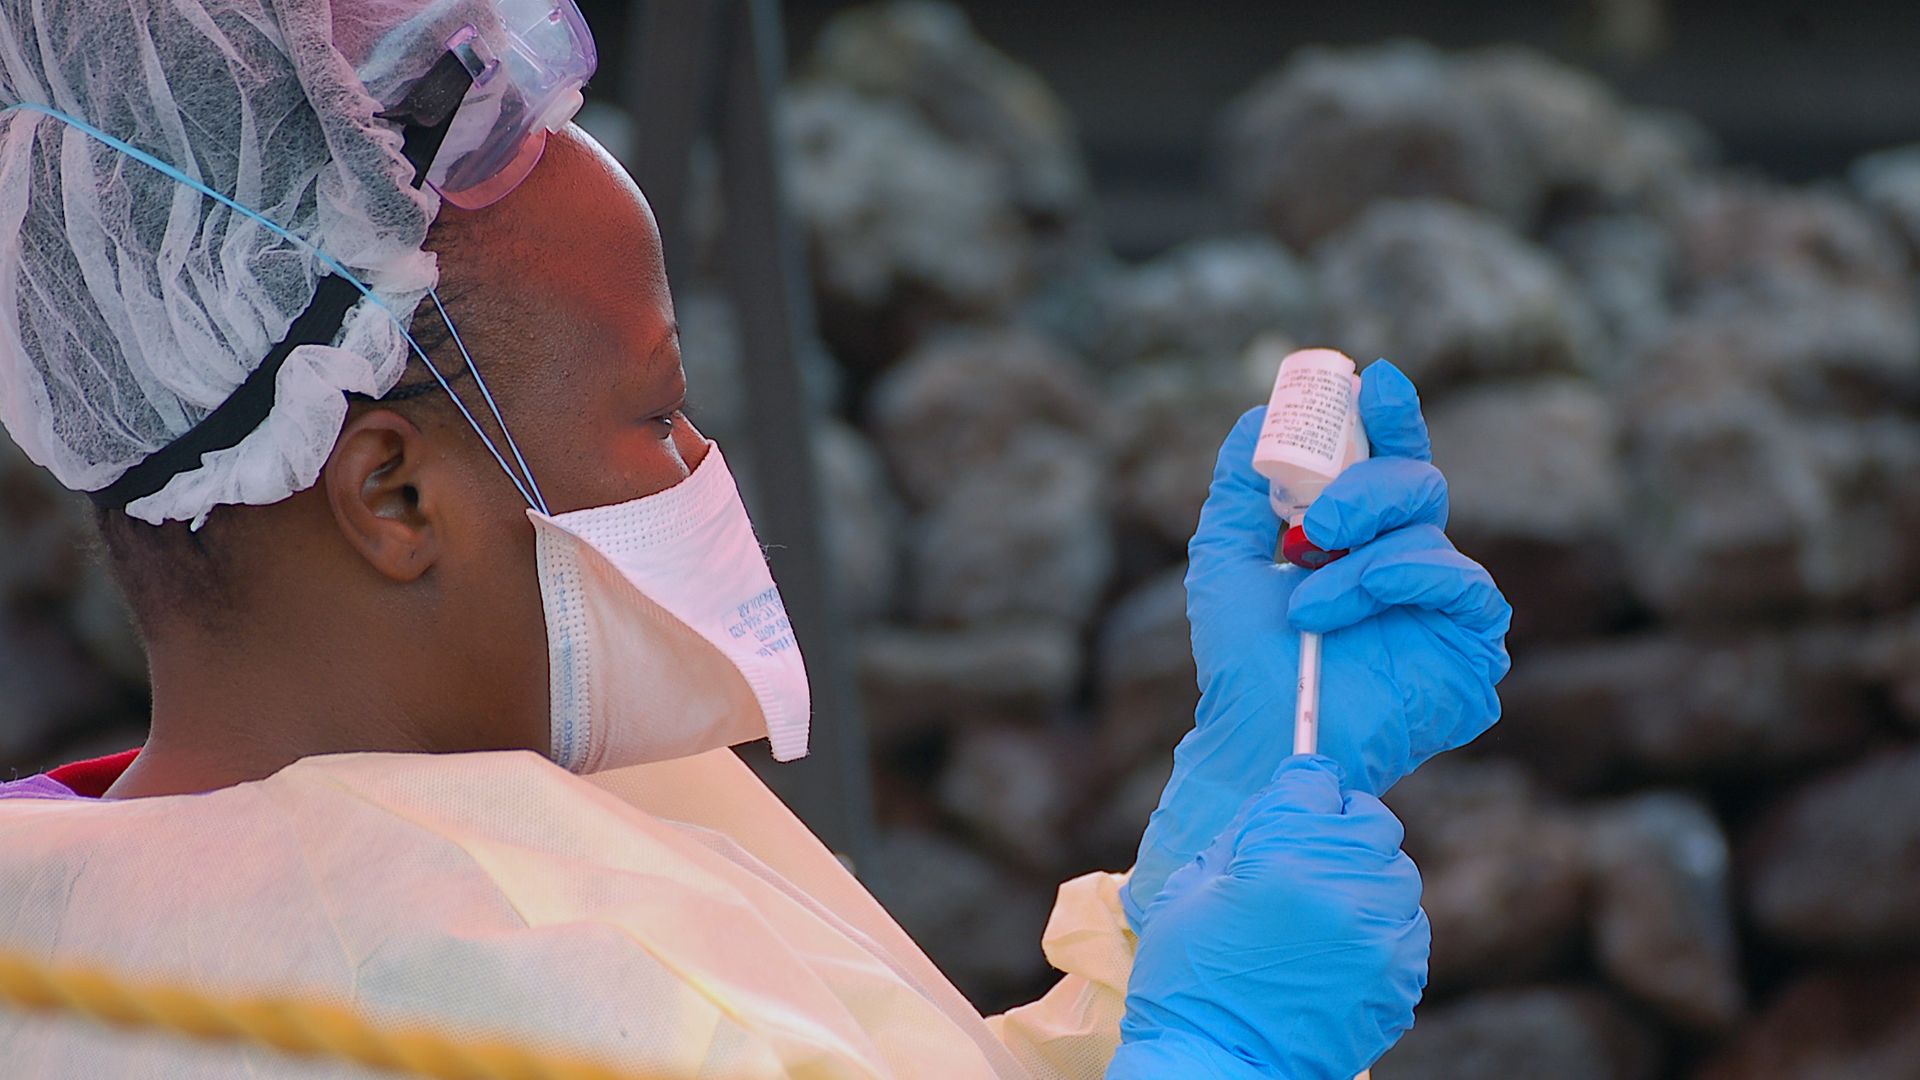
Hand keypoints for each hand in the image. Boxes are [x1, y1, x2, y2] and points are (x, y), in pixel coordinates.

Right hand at [1108, 756, 1429, 1079]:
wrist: (1214, 1064)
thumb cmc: (1188, 978)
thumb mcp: (1192, 889)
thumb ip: (1243, 836)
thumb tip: (1279, 805)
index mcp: (1282, 856)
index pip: (1314, 783)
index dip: (1302, 787)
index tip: (1298, 797)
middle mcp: (1343, 889)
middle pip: (1372, 823)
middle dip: (1342, 827)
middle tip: (1314, 850)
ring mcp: (1378, 938)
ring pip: (1398, 877)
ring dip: (1367, 879)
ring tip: (1328, 907)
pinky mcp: (1399, 982)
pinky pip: (1407, 931)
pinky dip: (1381, 929)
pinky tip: (1342, 948)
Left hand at [1123, 360, 1509, 924]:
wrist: (1259, 738)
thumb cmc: (1243, 660)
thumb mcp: (1226, 560)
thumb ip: (1238, 489)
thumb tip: (1257, 416)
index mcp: (1361, 537)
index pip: (1388, 460)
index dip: (1389, 416)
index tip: (1372, 379)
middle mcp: (1409, 563)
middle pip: (1418, 482)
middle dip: (1365, 488)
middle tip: (1313, 523)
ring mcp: (1444, 606)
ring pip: (1429, 534)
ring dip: (1359, 561)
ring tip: (1308, 605)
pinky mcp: (1473, 648)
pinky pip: (1465, 585)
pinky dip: (1406, 580)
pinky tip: (1360, 601)